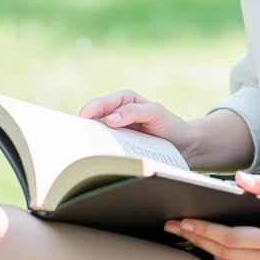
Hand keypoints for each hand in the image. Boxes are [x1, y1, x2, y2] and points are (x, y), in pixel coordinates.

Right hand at [78, 89, 198, 165]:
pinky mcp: (119, 146)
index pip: (102, 103)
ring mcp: (116, 131)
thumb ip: (134, 112)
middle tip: (75, 138)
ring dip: (89, 141)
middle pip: (94, 118)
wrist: (184, 145)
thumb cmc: (170, 125)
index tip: (84, 120)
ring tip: (81, 151)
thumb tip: (109, 119)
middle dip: (84, 126)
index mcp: (125, 99)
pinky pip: (105, 148)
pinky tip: (94, 160)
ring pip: (96, 134)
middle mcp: (117, 113)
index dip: (91, 110)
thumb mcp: (156, 113)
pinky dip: (98, 152)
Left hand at [164, 171, 259, 259]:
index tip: (183, 221)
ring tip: (186, 234)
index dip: (204, 231)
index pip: (230, 238)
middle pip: (224, 253)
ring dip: (206, 249)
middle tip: (174, 226)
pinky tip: (210, 245)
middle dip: (197, 239)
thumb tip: (239, 178)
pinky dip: (223, 257)